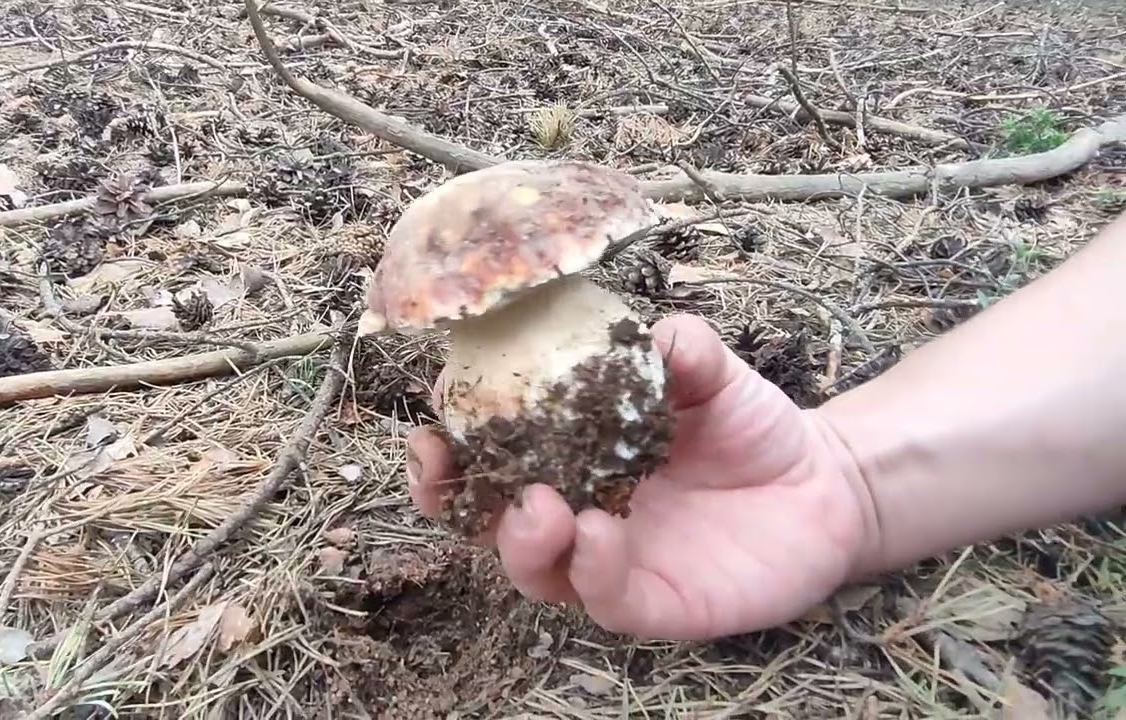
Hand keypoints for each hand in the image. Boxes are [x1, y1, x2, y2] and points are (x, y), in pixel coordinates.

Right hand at [405, 313, 876, 640]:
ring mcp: (610, 563)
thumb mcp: (716, 376)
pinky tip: (598, 532)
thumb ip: (682, 350)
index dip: (453, 429)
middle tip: (438, 463)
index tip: (441, 396)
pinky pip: (606, 599)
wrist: (826, 486)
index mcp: (570, 454)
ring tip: (536, 503)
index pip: (490, 450)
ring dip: (517, 539)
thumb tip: (648, 330)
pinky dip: (591, 570)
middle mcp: (575, 511)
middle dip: (448, 495)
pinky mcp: (655, 605)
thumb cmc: (753, 426)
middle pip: (486, 517)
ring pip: (535, 569)